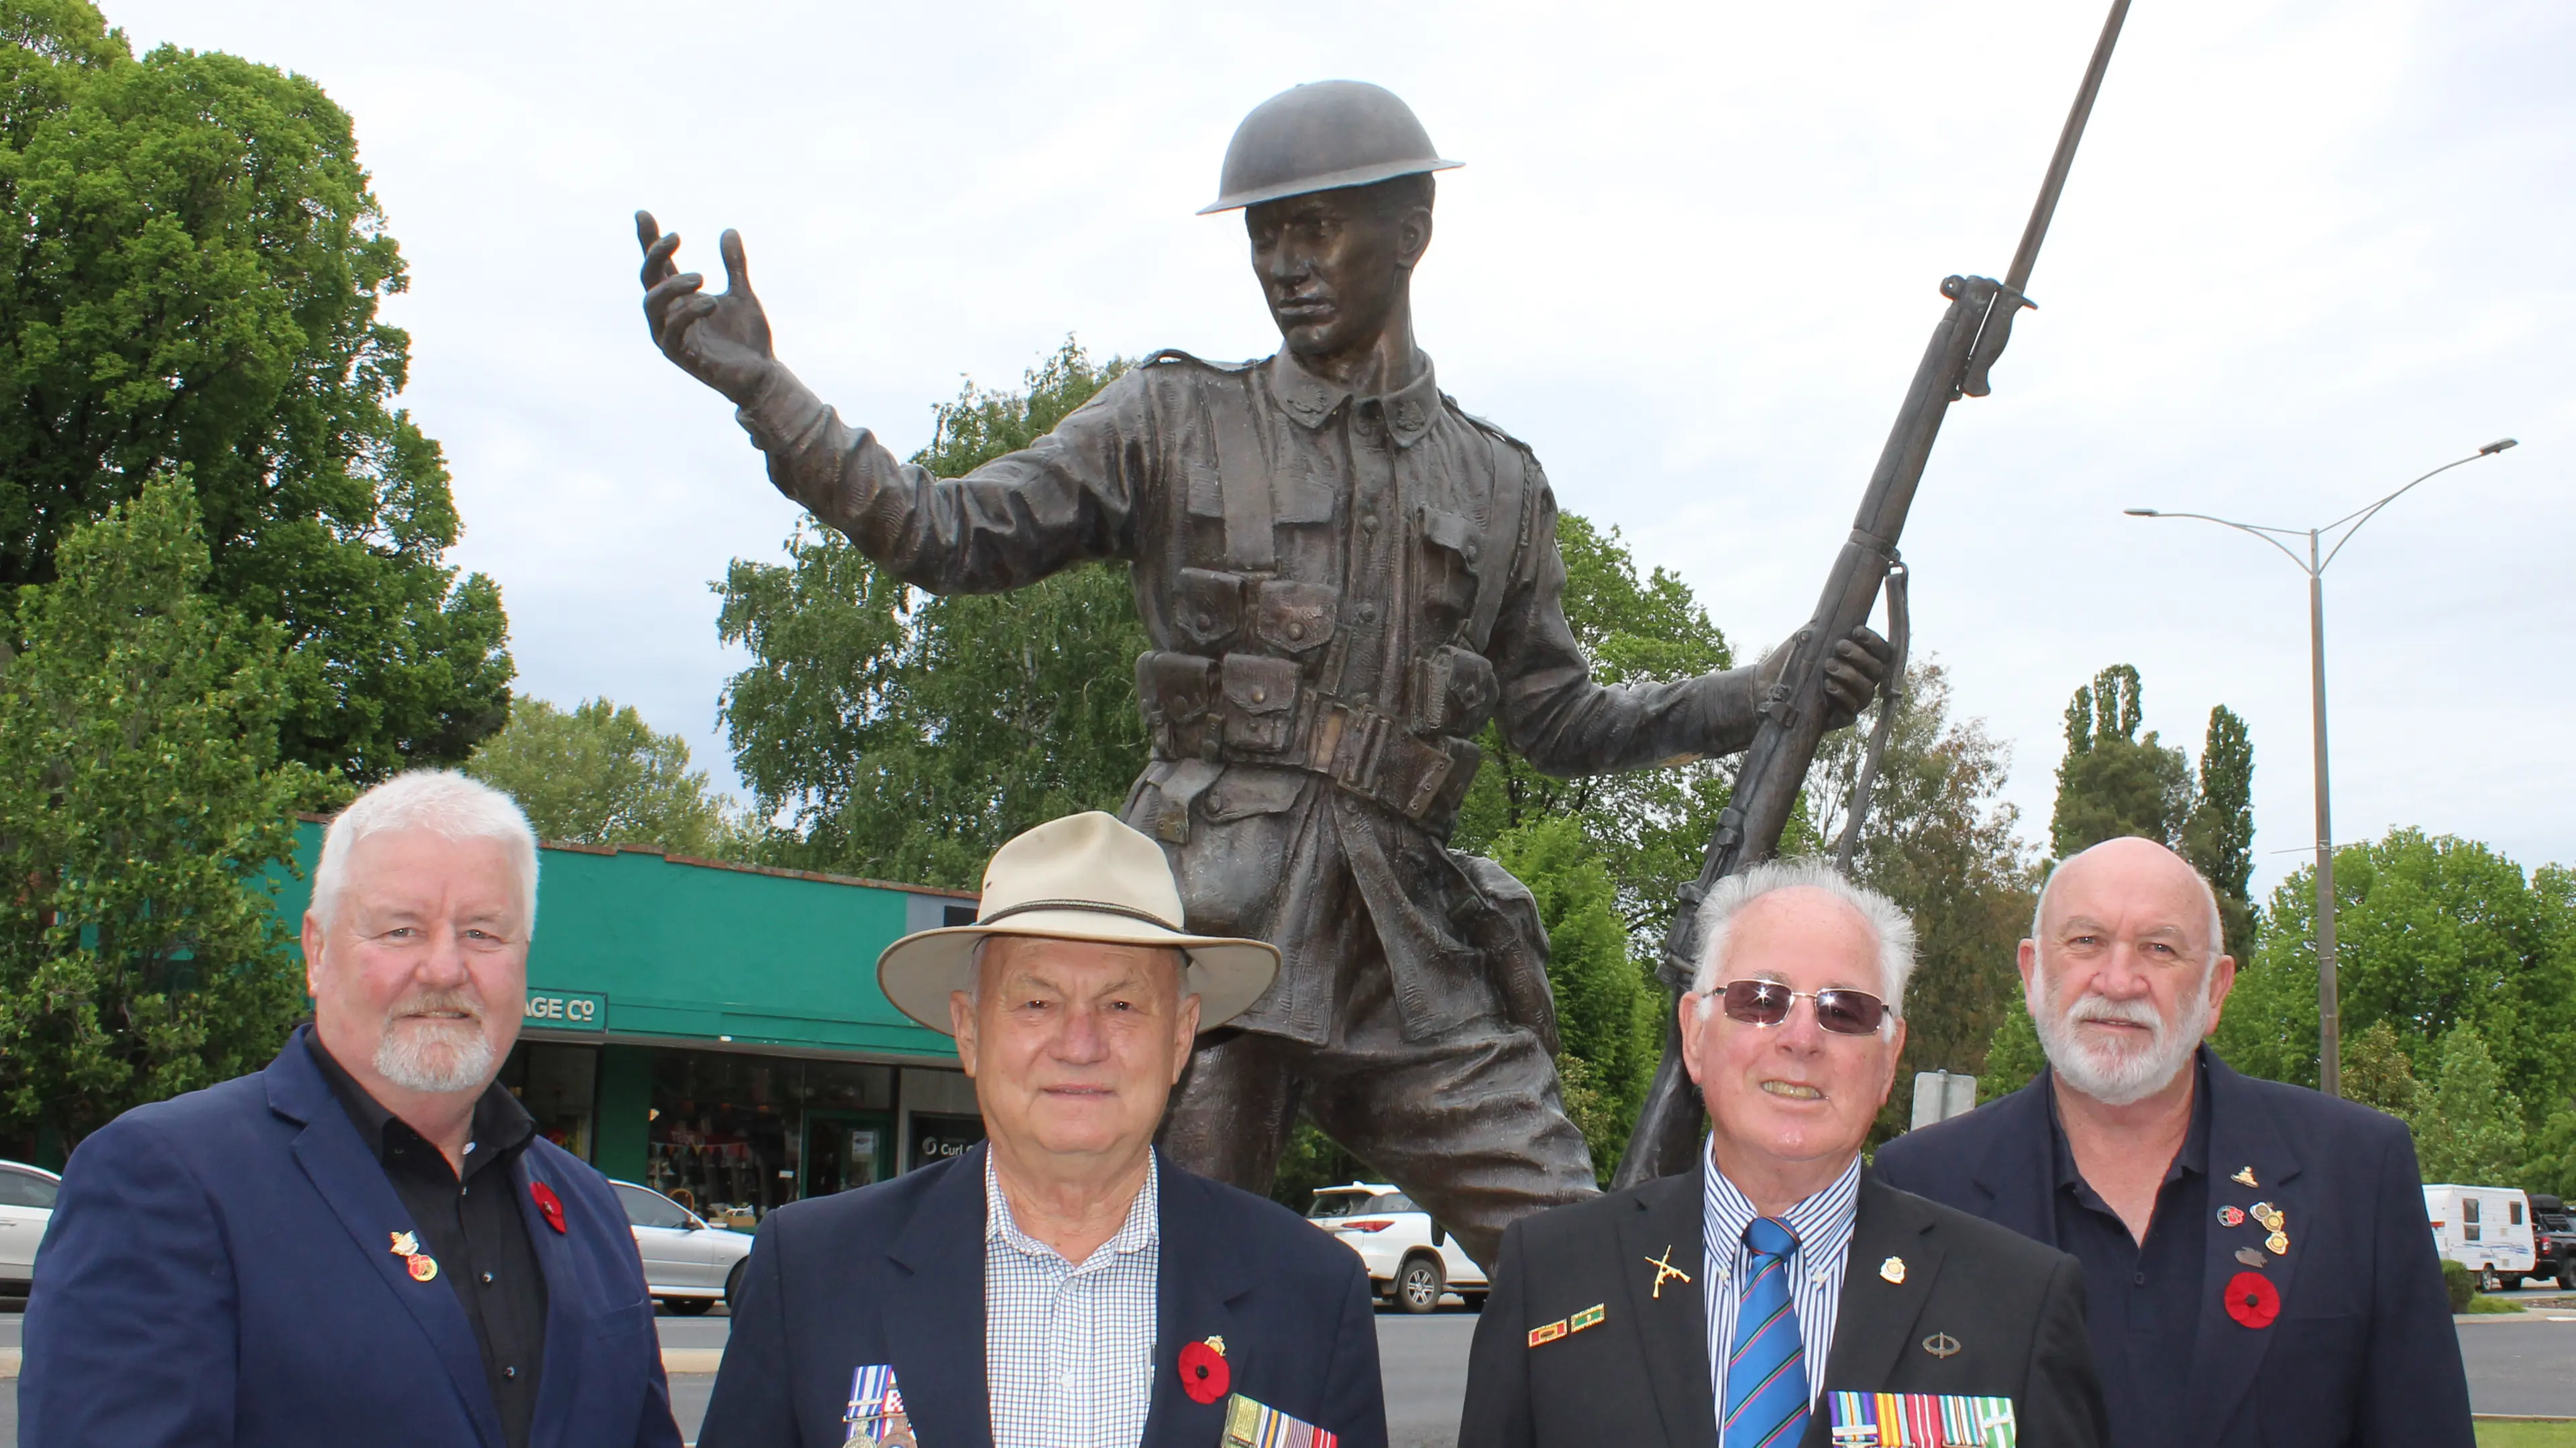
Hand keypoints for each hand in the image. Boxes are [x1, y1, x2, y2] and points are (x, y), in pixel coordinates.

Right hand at [636, 211, 774, 404]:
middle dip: (655, 254)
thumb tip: (728, 231)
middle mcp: (669, 315)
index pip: (659, 266)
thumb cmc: (748, 338)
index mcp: (680, 299)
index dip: (649, 240)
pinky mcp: (680, 356)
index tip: (643, 213)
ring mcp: (670, 336)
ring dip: (673, 286)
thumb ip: (734, 265)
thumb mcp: (742, 294)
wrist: (762, 374)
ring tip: (701, 277)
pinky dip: (687, 313)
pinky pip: (671, 331)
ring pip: (651, 304)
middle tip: (677, 236)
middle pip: (648, 279)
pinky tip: (711, 302)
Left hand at [1756, 625, 1895, 729]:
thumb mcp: (1813, 636)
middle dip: (1860, 656)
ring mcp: (1855, 699)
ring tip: (1828, 666)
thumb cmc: (1794, 658)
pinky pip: (1852, 710)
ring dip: (1850, 675)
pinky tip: (1827, 686)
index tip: (1856, 631)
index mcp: (1862, 659)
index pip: (1883, 652)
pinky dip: (1842, 696)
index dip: (1874, 641)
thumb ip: (1830, 624)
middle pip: (1877, 670)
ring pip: (1867, 690)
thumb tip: (1844, 603)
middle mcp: (1863, 680)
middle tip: (1839, 647)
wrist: (1770, 684)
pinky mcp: (1843, 717)